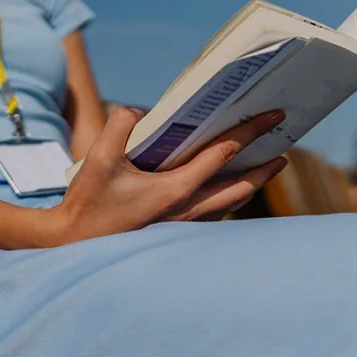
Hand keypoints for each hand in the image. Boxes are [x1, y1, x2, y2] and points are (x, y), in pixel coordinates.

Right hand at [51, 108, 287, 242]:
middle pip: (240, 187)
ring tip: (261, 173)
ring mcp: (183, 228)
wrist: (74, 244)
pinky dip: (226, 204)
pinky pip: (212, 218)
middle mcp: (187, 212)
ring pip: (229, 207)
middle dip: (263, 169)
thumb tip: (139, 112)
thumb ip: (120, 124)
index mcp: (176, 190)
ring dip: (248, 189)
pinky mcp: (174, 236)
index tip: (272, 117)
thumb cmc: (88, 203)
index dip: (250, 131)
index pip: (223, 153)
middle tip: (282, 154)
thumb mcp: (99, 157)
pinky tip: (225, 197)